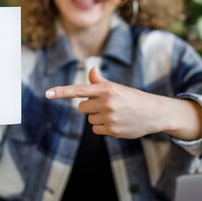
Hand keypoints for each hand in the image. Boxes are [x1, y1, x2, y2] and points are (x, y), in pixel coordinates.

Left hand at [45, 67, 201, 140]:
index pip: (79, 90)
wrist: (154, 113)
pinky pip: (96, 130)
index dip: (61, 92)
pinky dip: (103, 127)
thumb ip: (100, 82)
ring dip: (98, 118)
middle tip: (106, 106)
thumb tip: (92, 70)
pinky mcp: (112, 130)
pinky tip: (116, 123)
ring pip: (89, 119)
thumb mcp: (117, 87)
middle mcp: (106, 102)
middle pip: (82, 108)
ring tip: (115, 115)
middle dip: (90, 107)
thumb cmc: (132, 98)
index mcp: (106, 88)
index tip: (47, 93)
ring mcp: (109, 116)